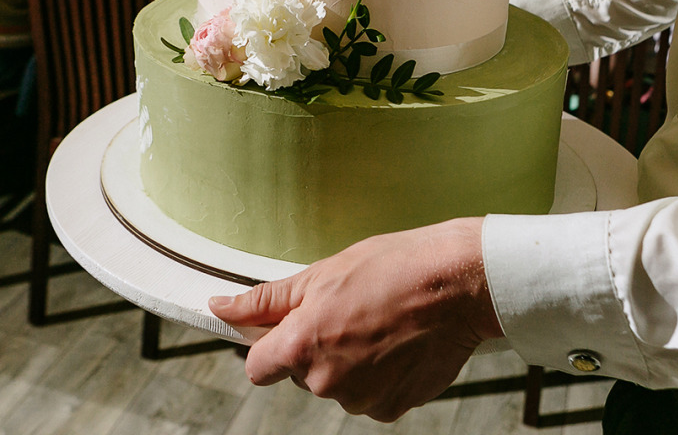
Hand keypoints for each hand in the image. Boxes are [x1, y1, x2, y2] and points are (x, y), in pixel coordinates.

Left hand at [209, 218, 502, 421]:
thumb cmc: (391, 268)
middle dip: (318, 348)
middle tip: (349, 311)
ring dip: (351, 362)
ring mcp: (362, 400)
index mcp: (301, 346)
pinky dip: (380, 375)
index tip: (288, 329)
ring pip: (340, 385)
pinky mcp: (393, 409)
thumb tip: (220, 308)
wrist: (457, 283)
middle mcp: (326, 383)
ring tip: (380, 323)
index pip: (258, 368)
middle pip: (303, 374)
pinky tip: (398, 343)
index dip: (270, 346)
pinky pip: (372, 396)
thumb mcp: (320, 274)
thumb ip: (264, 301)